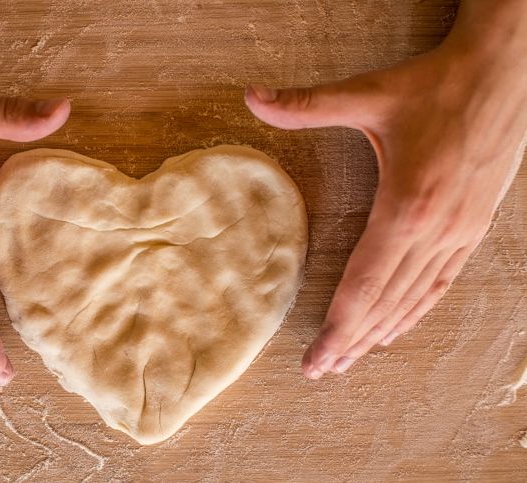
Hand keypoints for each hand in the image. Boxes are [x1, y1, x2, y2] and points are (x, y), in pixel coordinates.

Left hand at [245, 2, 526, 378]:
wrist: (506, 72)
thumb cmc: (436, 84)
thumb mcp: (369, 92)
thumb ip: (307, 104)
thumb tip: (251, 96)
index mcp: (406, 206)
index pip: (364, 285)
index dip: (337, 327)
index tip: (315, 358)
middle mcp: (436, 230)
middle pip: (386, 304)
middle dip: (351, 341)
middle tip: (322, 371)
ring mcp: (460, 232)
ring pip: (416, 299)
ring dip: (382, 334)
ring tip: (354, 360)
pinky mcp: (474, 226)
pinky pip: (442, 282)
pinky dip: (417, 310)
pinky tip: (400, 326)